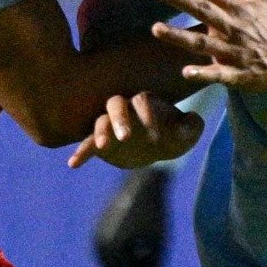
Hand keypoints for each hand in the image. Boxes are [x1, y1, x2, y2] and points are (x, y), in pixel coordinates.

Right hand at [67, 92, 203, 169]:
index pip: (143, 101)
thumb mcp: (187, 131)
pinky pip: (87, 144)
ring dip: (100, 133)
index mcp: (145, 102)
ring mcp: (111, 125)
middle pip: (116, 104)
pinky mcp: (102, 143)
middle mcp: (125, 109)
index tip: (156, 137)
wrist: (156, 146)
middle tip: (125, 137)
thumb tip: (193, 121)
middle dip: (119, 119)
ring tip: (101, 146)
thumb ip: (192, 125)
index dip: (148, 116)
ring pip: (100, 121)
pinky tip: (73, 164)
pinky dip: (81, 153)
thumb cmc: (174, 133)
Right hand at [93, 167, 169, 266]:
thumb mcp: (160, 242)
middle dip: (132, 262)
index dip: (144, 263)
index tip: (153, 244)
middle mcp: (98, 243)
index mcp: (112, 248)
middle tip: (146, 242)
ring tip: (140, 234)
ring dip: (125, 254)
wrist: (142, 179)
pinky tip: (132, 229)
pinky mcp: (96, 226)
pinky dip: (119, 244)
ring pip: (110, 260)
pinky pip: (107, 248)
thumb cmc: (155, 212)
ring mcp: (95, 234)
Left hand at [151, 0, 266, 90]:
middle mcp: (231, 27)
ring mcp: (232, 51)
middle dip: (179, 0)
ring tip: (156, 29)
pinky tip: (186, 72)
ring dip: (180, 37)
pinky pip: (218, 73)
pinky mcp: (235, 73)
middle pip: (202, 10)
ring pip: (203, 43)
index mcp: (236, 8)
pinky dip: (203, 74)